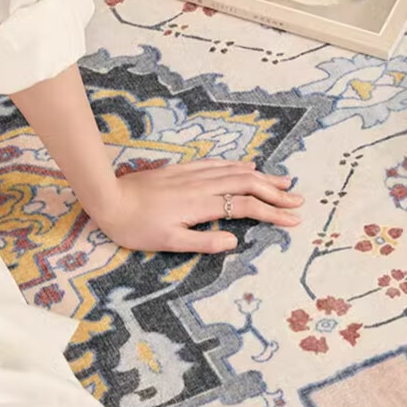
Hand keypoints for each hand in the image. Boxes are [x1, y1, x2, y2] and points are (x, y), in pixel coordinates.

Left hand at [96, 158, 302, 253]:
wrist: (108, 198)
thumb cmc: (136, 227)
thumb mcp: (169, 242)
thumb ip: (203, 242)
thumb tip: (234, 242)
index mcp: (202, 204)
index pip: (246, 207)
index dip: (272, 213)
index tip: (293, 221)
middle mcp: (202, 184)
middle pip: (248, 185)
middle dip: (276, 193)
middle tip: (298, 201)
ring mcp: (193, 174)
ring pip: (236, 171)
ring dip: (263, 176)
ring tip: (284, 182)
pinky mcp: (183, 170)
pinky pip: (219, 164)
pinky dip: (239, 165)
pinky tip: (248, 166)